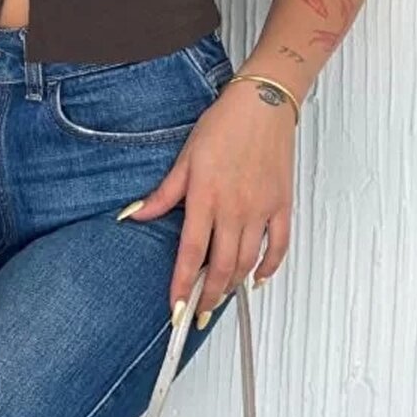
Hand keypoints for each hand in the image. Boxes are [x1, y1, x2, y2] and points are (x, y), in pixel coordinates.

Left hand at [119, 79, 295, 321]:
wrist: (263, 103)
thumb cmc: (224, 125)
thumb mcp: (185, 158)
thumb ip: (163, 194)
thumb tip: (134, 214)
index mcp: (206, 198)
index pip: (191, 253)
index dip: (182, 285)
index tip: (176, 307)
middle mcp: (235, 209)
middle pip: (221, 266)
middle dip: (208, 296)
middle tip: (198, 313)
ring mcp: (261, 209)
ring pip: (247, 261)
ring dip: (233, 285)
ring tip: (220, 297)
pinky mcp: (281, 205)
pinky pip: (278, 246)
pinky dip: (268, 267)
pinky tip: (257, 279)